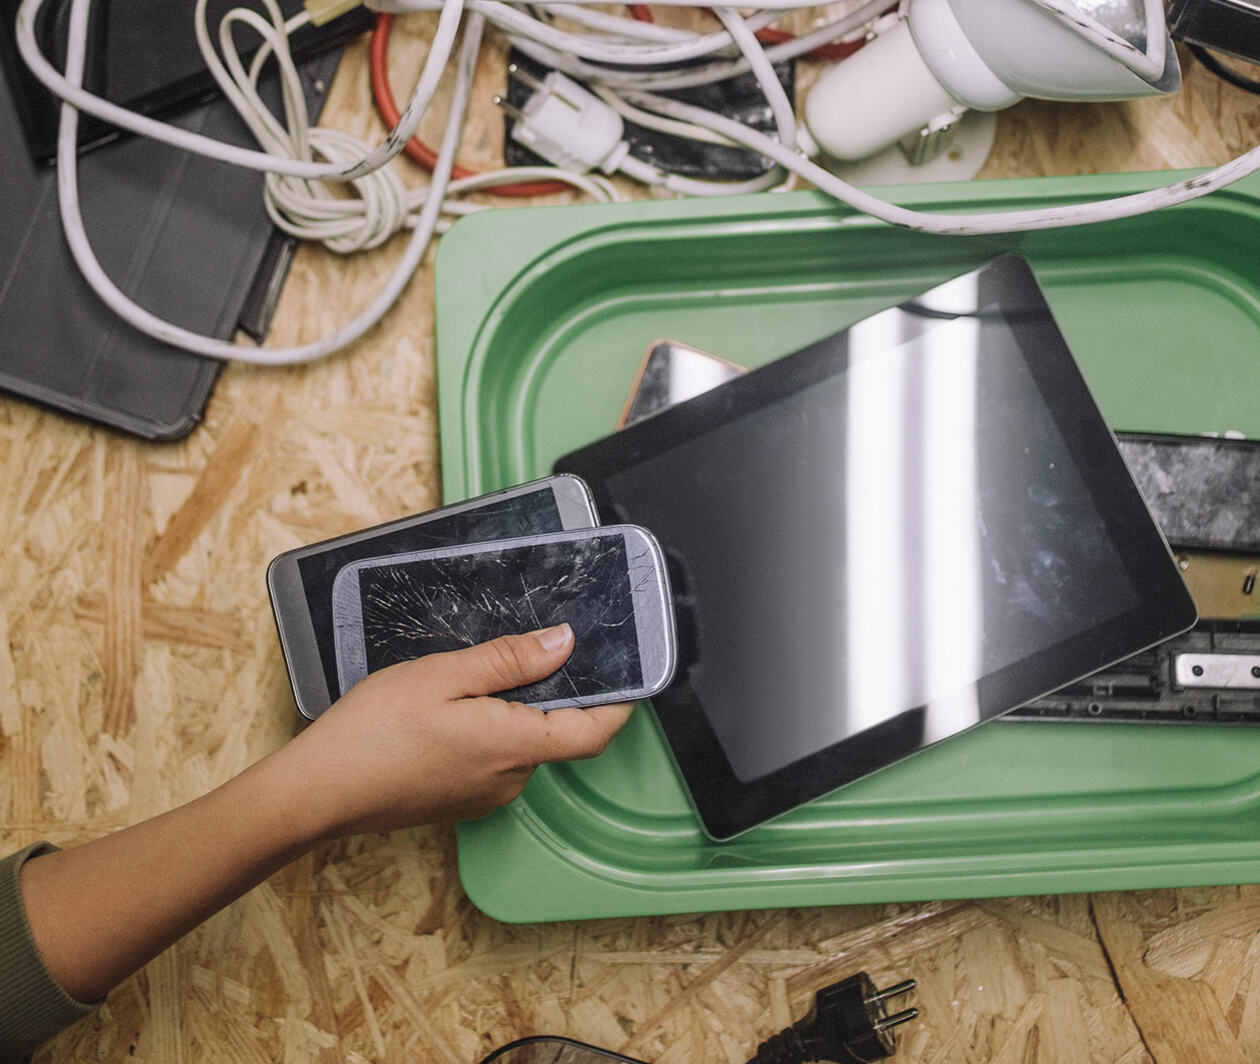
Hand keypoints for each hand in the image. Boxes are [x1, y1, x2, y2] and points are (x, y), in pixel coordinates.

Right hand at [273, 624, 633, 839]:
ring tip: (470, 676)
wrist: (317, 793)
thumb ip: (510, 659)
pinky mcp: (459, 800)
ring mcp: (484, 795)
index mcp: (516, 746)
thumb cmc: (373, 732)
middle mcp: (510, 779)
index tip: (627, 671)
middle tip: (529, 648)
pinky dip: (488, 729)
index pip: (595, 731)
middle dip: (552, 693)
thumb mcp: (444, 675)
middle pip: (556, 732)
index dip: (619, 702)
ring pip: (522, 744)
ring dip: (513, 710)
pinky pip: (493, 759)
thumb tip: (565, 642)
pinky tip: (449, 709)